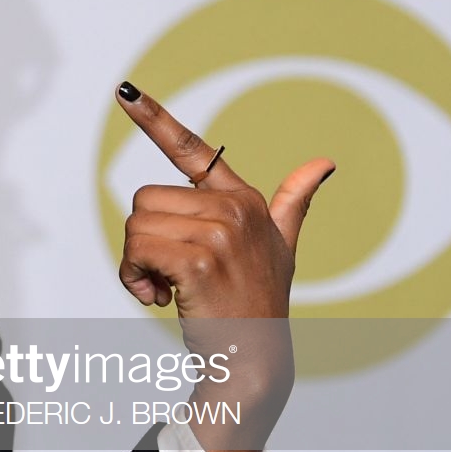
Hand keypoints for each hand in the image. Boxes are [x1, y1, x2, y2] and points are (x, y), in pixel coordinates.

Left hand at [113, 83, 333, 451]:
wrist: (254, 361)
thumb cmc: (258, 304)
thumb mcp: (282, 248)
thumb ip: (296, 203)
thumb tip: (326, 163)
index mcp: (245, 201)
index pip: (194, 150)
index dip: (154, 118)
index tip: (125, 90)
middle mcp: (235, 209)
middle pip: (144, 200)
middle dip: (143, 243)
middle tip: (170, 277)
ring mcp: (220, 232)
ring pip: (136, 226)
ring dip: (137, 265)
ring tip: (169, 290)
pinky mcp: (200, 258)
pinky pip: (137, 251)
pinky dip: (135, 280)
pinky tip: (161, 300)